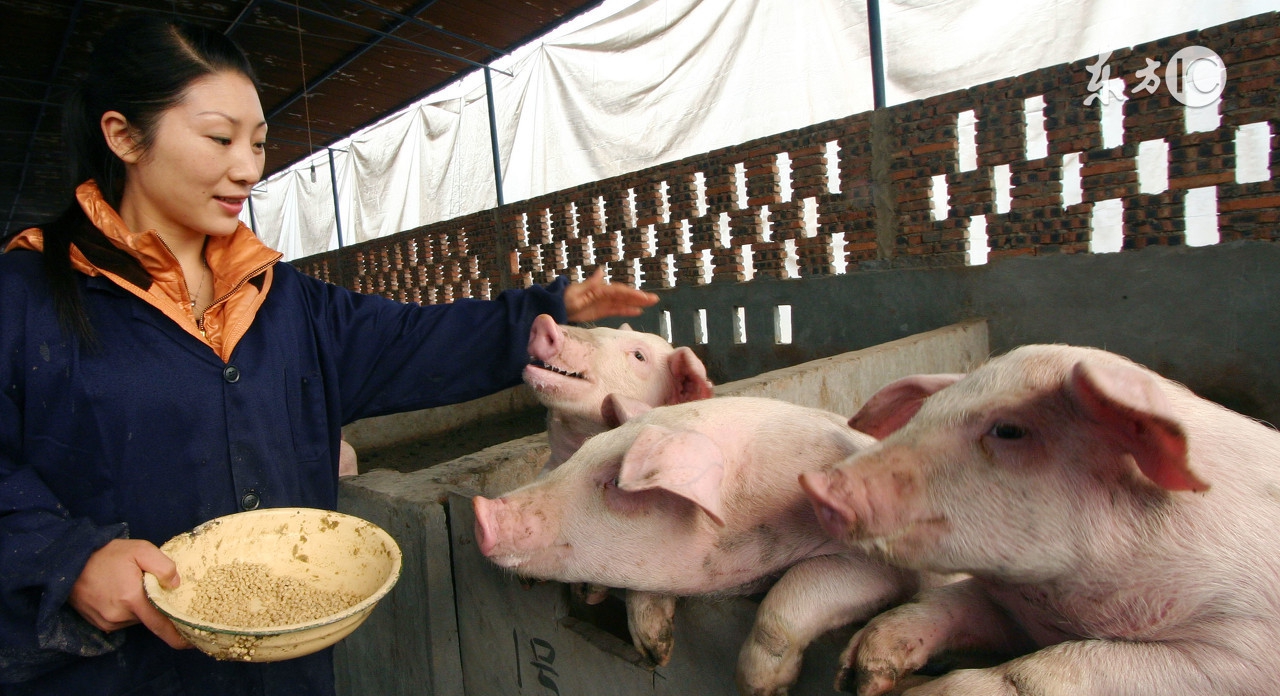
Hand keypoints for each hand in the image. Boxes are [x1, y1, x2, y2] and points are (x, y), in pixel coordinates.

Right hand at [69, 539, 190, 649]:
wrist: (70, 563)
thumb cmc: (107, 555)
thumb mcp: (140, 550)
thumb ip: (162, 566)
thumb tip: (175, 585)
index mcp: (132, 599)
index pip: (161, 625)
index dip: (178, 636)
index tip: (193, 642)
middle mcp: (119, 616)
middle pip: (150, 619)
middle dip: (157, 607)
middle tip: (154, 588)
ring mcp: (108, 622)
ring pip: (137, 619)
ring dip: (141, 607)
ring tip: (132, 586)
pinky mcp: (100, 623)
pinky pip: (123, 620)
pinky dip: (128, 610)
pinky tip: (121, 592)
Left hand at [563, 267, 658, 322]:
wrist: (555, 308)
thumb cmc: (564, 299)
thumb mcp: (576, 292)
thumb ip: (590, 284)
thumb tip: (601, 270)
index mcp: (599, 289)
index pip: (618, 291)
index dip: (631, 294)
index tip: (643, 297)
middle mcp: (603, 294)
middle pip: (624, 295)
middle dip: (639, 297)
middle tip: (655, 299)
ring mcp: (603, 302)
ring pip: (623, 302)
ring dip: (636, 303)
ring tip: (651, 303)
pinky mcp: (601, 310)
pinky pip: (616, 310)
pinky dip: (627, 310)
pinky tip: (638, 312)